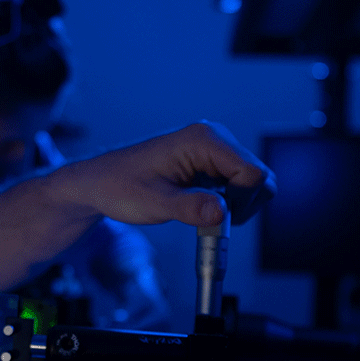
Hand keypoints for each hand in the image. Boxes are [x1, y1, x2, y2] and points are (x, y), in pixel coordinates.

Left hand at [52, 121, 274, 229]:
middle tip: (212, 221)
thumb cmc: (120, 187)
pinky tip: (203, 209)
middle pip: (259, 177)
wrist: (100, 184)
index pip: (253, 173)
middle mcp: (214, 139)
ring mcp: (214, 151)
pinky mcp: (210, 164)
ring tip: (204, 216)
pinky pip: (237, 186)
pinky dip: (228, 203)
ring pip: (251, 183)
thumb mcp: (154, 203)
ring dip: (236, 206)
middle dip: (243, 205)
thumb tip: (221, 212)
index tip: (218, 218)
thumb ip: (189, 207)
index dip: (243, 201)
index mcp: (203, 140)